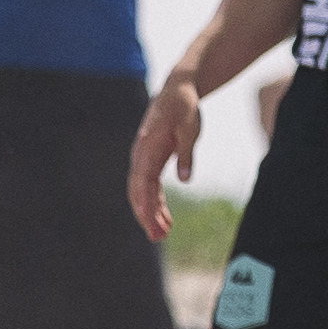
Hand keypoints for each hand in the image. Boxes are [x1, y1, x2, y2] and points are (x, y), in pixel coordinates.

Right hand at [128, 77, 207, 238]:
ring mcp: (143, 159)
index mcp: (147, 148)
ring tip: (162, 234)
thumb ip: (185, 153)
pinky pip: (149, 186)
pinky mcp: (150, 161)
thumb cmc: (183, 107)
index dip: (145, 205)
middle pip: (138, 192)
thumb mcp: (190, 128)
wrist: (176, 91)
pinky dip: (155, 202)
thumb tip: (184, 179)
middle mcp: (140, 156)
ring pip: (142, 192)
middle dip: (146, 216)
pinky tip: (164, 218)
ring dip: (150, 213)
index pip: (142, 182)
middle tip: (158, 237)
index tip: (150, 223)